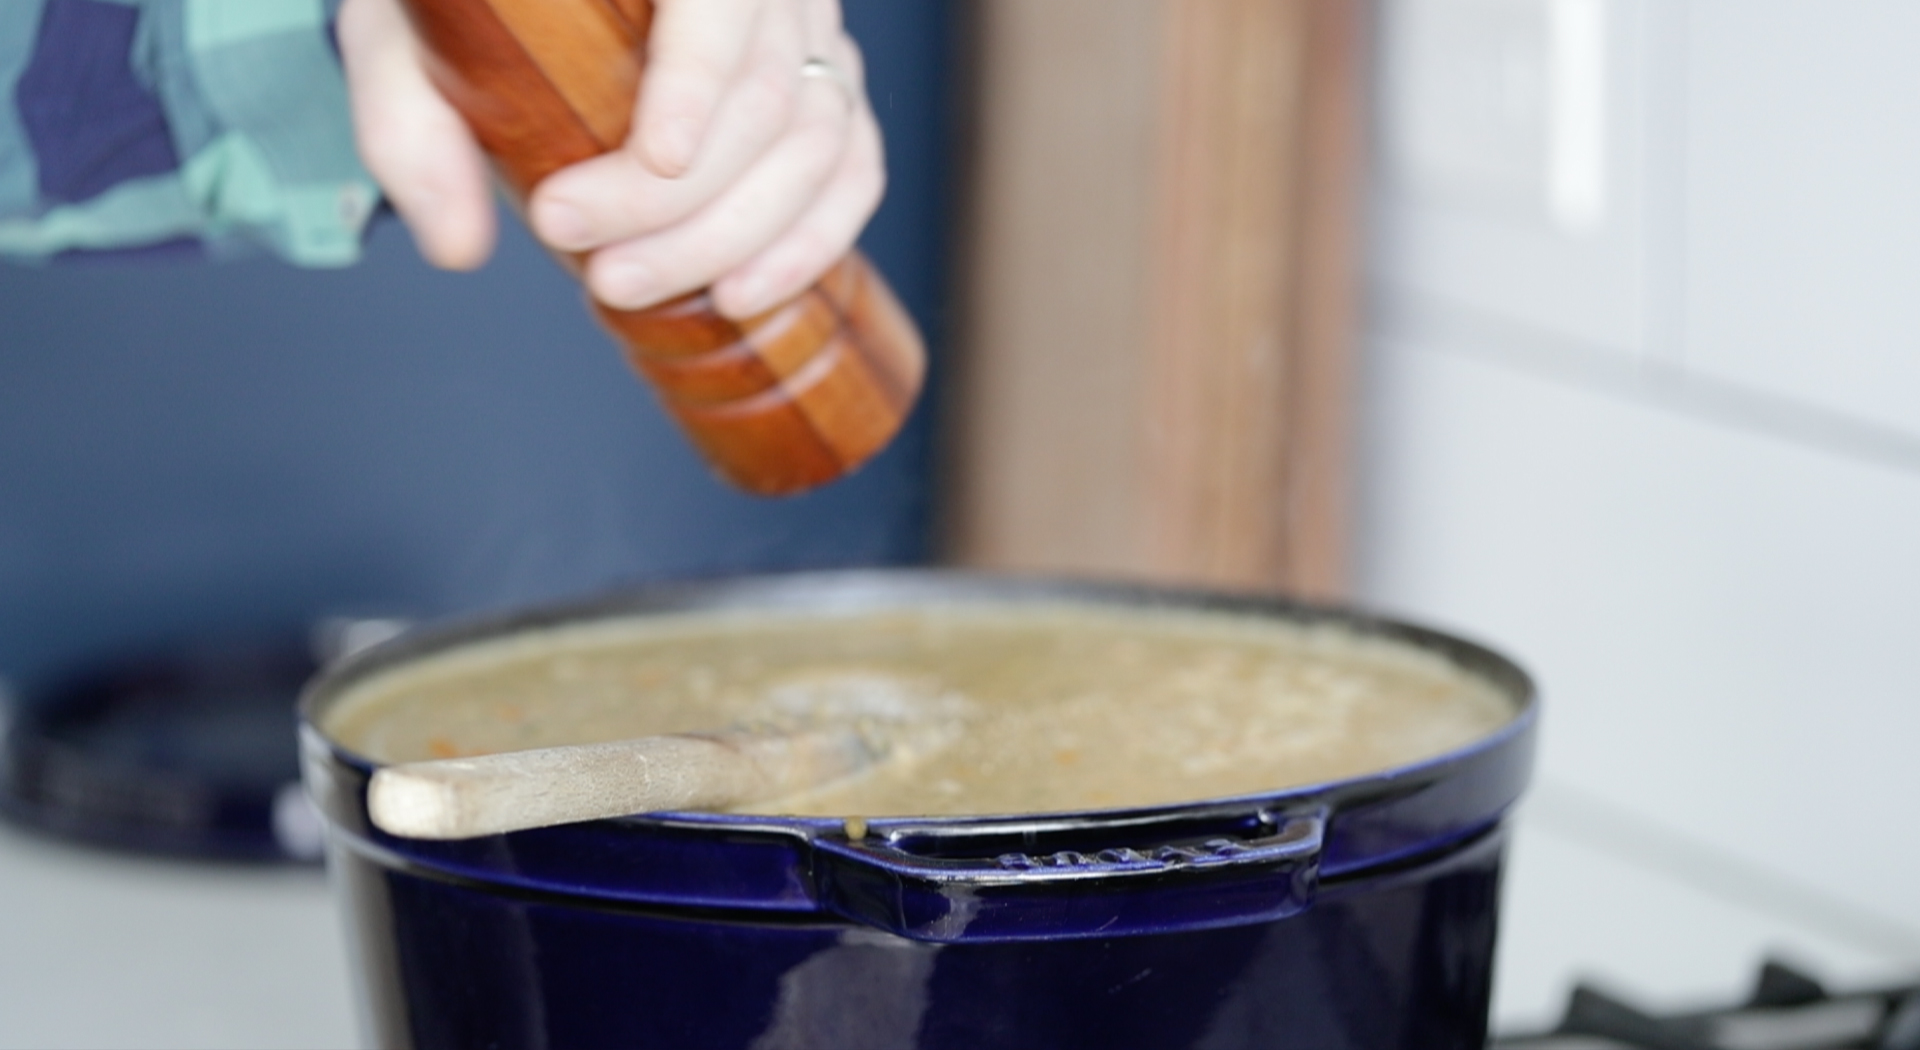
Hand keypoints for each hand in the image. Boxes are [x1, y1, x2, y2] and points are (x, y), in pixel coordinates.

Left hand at [336, 0, 885, 319]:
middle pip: (763, 89)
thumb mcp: (405, 37)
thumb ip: (411, 125)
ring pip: (815, 140)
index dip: (701, 76)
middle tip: (583, 258)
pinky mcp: (824, 87)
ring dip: (731, 238)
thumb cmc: (469, 6)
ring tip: (628, 286)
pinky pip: (853, 168)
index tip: (660, 160)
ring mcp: (806, 29)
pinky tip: (740, 293)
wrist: (518, 1)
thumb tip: (458, 243)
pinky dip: (808, 241)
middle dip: (680, 201)